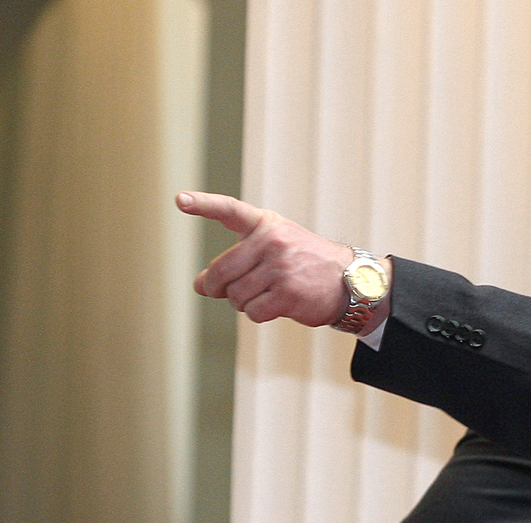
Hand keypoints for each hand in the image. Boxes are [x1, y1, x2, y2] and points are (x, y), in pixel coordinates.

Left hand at [176, 191, 354, 326]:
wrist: (350, 282)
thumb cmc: (305, 264)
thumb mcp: (274, 249)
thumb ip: (236, 262)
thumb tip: (199, 286)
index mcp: (266, 224)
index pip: (230, 210)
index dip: (203, 205)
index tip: (180, 200)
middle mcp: (272, 242)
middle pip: (221, 272)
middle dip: (216, 287)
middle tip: (218, 291)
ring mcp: (281, 268)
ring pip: (236, 296)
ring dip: (242, 302)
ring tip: (264, 295)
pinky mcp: (287, 295)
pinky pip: (253, 312)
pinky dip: (258, 314)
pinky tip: (275, 306)